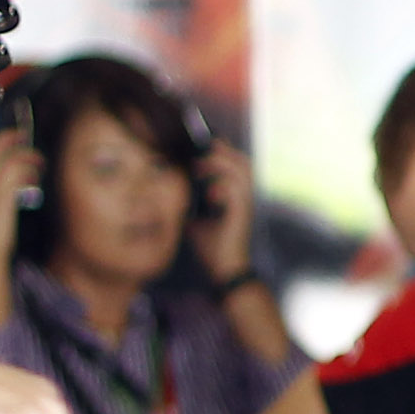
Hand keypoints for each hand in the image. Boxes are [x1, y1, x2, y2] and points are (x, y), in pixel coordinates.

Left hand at [194, 140, 259, 285]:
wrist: (224, 270)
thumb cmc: (211, 246)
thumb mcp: (194, 218)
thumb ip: (188, 202)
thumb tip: (169, 188)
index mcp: (234, 195)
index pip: (234, 163)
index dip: (221, 150)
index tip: (202, 143)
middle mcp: (243, 196)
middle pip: (242, 161)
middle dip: (222, 151)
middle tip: (202, 148)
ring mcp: (245, 204)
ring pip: (241, 171)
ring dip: (221, 164)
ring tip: (200, 166)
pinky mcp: (243, 214)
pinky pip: (237, 191)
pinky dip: (222, 186)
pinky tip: (210, 193)